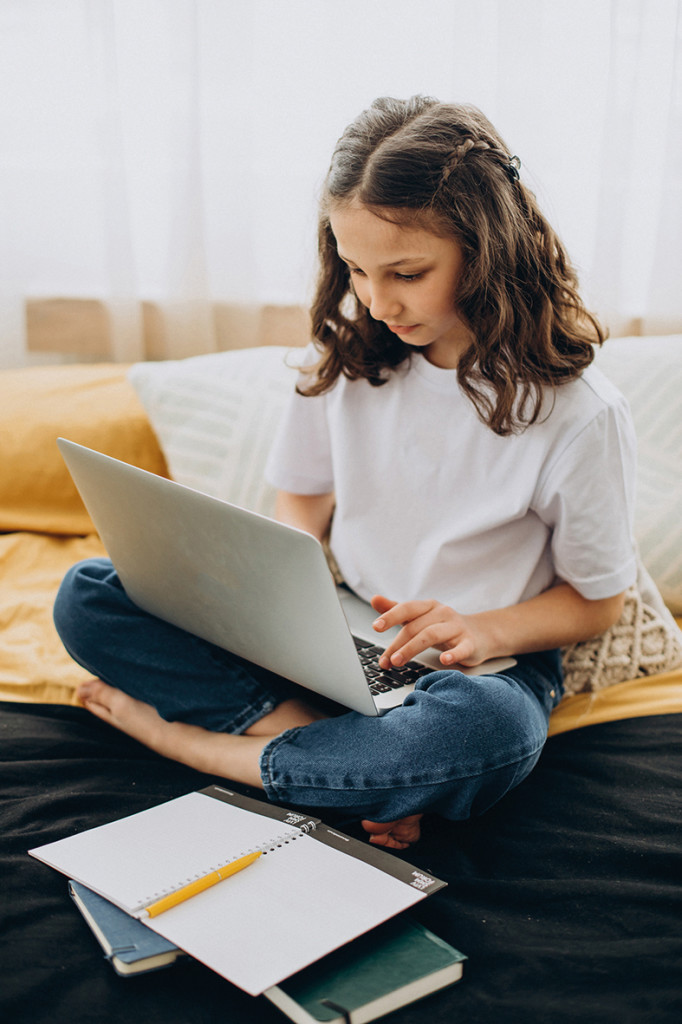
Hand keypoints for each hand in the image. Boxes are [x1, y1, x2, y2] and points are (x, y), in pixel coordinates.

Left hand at [370, 594, 486, 668]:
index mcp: (428, 606)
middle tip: (386, 660)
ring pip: (432, 635)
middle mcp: (442, 613)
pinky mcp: (470, 643)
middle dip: (397, 644)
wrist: (480, 634)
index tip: (376, 627)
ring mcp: (456, 627)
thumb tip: (374, 599)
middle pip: (415, 627)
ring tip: (398, 661)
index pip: (407, 608)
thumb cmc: (443, 626)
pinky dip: (453, 654)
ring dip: (412, 649)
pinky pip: (461, 648)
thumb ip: (397, 610)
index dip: (390, 616)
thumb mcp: (420, 617)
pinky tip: (444, 660)